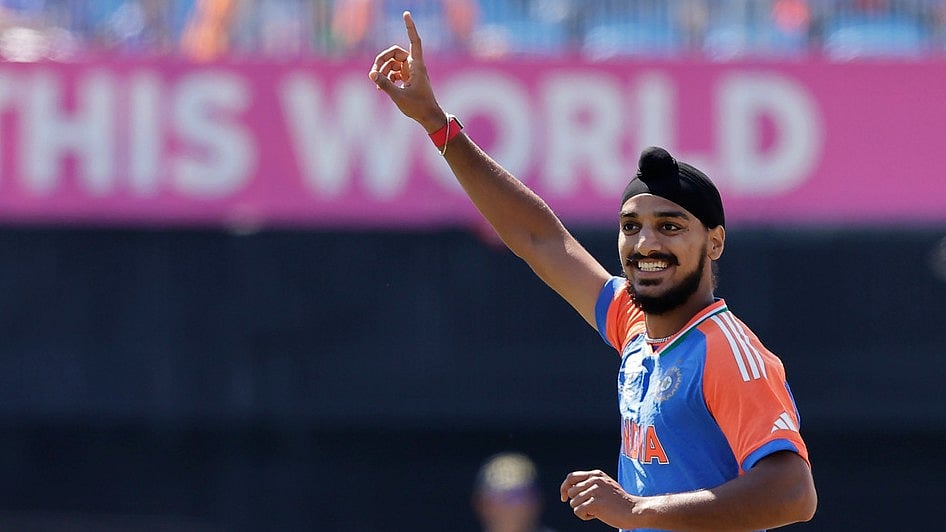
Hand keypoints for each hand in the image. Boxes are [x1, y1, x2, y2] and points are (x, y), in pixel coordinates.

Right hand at [368, 11, 445, 132]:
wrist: (429, 117)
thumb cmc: (418, 107)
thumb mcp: (398, 96)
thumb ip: (384, 84)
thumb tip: (371, 74)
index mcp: (417, 66)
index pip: (414, 41)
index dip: (410, 27)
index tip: (406, 14)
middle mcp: (414, 66)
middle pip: (395, 53)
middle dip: (383, 59)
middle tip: (374, 71)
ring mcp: (411, 72)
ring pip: (393, 63)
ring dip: (383, 70)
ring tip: (378, 83)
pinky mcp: (408, 79)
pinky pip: (394, 72)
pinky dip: (387, 77)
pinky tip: (381, 87)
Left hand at [560, 469, 637, 528]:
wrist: (634, 510)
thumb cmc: (619, 502)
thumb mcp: (605, 486)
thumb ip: (589, 484)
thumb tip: (568, 490)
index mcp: (596, 474)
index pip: (571, 477)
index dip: (564, 487)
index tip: (563, 497)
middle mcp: (594, 480)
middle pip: (571, 492)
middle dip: (577, 502)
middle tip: (591, 507)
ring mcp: (594, 490)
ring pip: (573, 503)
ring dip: (582, 510)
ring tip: (597, 511)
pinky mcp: (595, 502)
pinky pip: (578, 511)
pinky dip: (585, 516)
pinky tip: (597, 515)